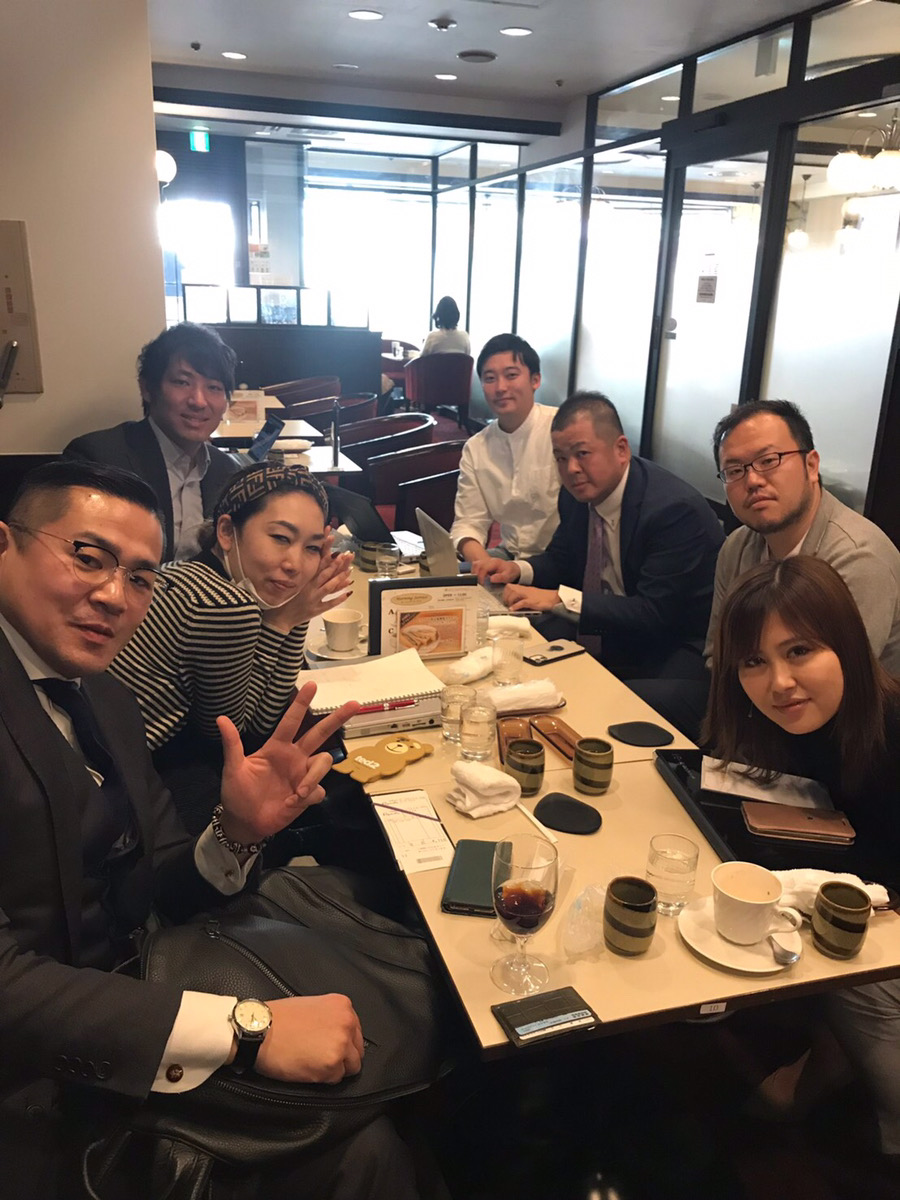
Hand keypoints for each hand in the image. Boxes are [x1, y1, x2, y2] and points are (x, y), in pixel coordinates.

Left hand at [216, 683, 359, 843]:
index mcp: (277, 747)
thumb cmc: (237, 793)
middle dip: (337, 718)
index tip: (311, 685)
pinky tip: (292, 803)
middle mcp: (294, 757)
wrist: (244, 823)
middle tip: (354, 704)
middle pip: (320, 733)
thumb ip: (232, 744)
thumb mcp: (233, 768)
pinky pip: (319, 790)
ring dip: (314, 776)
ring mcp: (303, 775)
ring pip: (324, 762)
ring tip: (299, 792)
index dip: (301, 703)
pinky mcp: (308, 795)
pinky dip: (307, 796)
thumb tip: (221, 719)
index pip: (291, 721)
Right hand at [254, 995, 363, 1082]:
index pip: (356, 1032)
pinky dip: (323, 1078)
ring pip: (350, 1067)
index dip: (344, 1043)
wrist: (259, 1029)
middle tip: (320, 1057)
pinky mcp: (331, 1065)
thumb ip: (331, 1018)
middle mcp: (346, 1023)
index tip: (331, 1047)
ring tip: (313, 1062)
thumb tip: (340, 1034)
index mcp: (343, 1006)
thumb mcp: (312, 1006)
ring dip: (334, 1069)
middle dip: (342, 1057)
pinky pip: (335, 1079)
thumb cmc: (278, 1018)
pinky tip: (307, 1067)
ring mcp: (341, 1044)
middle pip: (357, 1051)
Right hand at [263, 535, 352, 631]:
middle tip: (344, 555)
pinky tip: (347, 593)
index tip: (332, 549)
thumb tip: (309, 565)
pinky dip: (339, 598)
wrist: (280, 618)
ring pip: (329, 587)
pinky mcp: (316, 610)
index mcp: (303, 582)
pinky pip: (330, 604)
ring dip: (339, 579)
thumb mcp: (292, 585)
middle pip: (324, 575)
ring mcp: (314, 600)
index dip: (325, 557)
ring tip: (349, 571)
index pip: (316, 567)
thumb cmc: (285, 601)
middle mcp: (309, 589)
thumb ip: (301, 576)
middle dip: (335, 565)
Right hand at [478, 558, 519, 584]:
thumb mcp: (508, 576)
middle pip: (477, 565)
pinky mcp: (484, 564)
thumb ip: (500, 577)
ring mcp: (486, 561)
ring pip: (475, 565)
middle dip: (476, 575)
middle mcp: (489, 560)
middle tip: (479, 583)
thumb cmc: (510, 572)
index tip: (482, 584)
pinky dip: (475, 572)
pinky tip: (478, 578)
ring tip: (478, 581)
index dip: (481, 576)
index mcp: (495, 562)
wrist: (512, 568)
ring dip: (474, 573)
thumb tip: (491, 579)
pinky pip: (476, 566)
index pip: (484, 567)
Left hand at [503, 584, 560, 611]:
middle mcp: (525, 590)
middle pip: (510, 588)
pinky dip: (515, 606)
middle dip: (506, 596)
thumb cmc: (543, 597)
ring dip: (509, 600)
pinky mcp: (532, 602)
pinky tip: (512, 609)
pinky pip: (521, 602)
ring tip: (509, 606)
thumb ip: (522, 597)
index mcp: (524, 588)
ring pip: (514, 593)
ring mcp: (528, 595)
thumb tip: (514, 603)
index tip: (504, 598)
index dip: (505, 592)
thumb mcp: (531, 594)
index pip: (510, 586)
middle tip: (506, 603)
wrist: (554, 597)